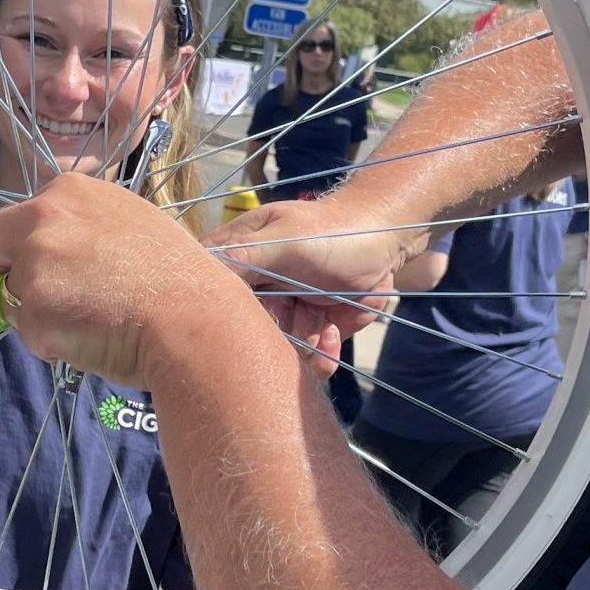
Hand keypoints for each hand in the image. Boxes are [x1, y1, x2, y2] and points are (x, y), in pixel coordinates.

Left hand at [0, 174, 260, 387]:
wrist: (193, 318)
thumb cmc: (174, 278)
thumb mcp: (127, 224)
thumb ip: (83, 229)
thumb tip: (56, 253)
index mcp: (68, 190)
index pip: (11, 218)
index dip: (11, 250)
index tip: (16, 269)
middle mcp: (43, 215)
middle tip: (21, 302)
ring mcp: (35, 259)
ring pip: (8, 295)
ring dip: (35, 316)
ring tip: (89, 324)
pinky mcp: (33, 305)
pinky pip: (27, 332)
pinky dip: (50, 343)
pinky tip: (92, 339)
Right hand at [203, 194, 410, 372]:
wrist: (389, 242)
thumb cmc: (336, 231)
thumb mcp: (288, 239)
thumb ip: (244, 255)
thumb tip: (200, 271)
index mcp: (239, 255)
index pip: (209, 288)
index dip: (214, 310)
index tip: (236, 320)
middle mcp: (256, 287)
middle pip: (242, 329)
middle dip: (269, 334)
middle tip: (292, 319)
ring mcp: (283, 310)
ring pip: (275, 349)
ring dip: (299, 346)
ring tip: (322, 325)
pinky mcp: (310, 330)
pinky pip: (305, 358)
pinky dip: (320, 356)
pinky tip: (332, 332)